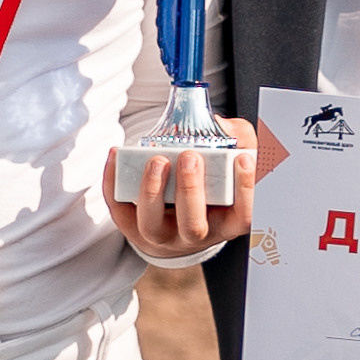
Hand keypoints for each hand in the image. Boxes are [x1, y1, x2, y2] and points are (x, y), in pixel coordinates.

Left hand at [101, 121, 256, 260]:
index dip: (245, 191)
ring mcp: (162, 236)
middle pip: (193, 227)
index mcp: (225, 223)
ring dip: (152, 192)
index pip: (243, 216)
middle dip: (190, 190)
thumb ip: (238, 139)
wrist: (180, 218)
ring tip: (158, 161)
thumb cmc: (211, 185)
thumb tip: (219, 123)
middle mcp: (194, 235)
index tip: (242, 159)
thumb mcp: (233, 162)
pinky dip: (113, 182)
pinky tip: (117, 155)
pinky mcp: (133, 228)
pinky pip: (119, 210)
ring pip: (153, 226)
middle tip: (190, 157)